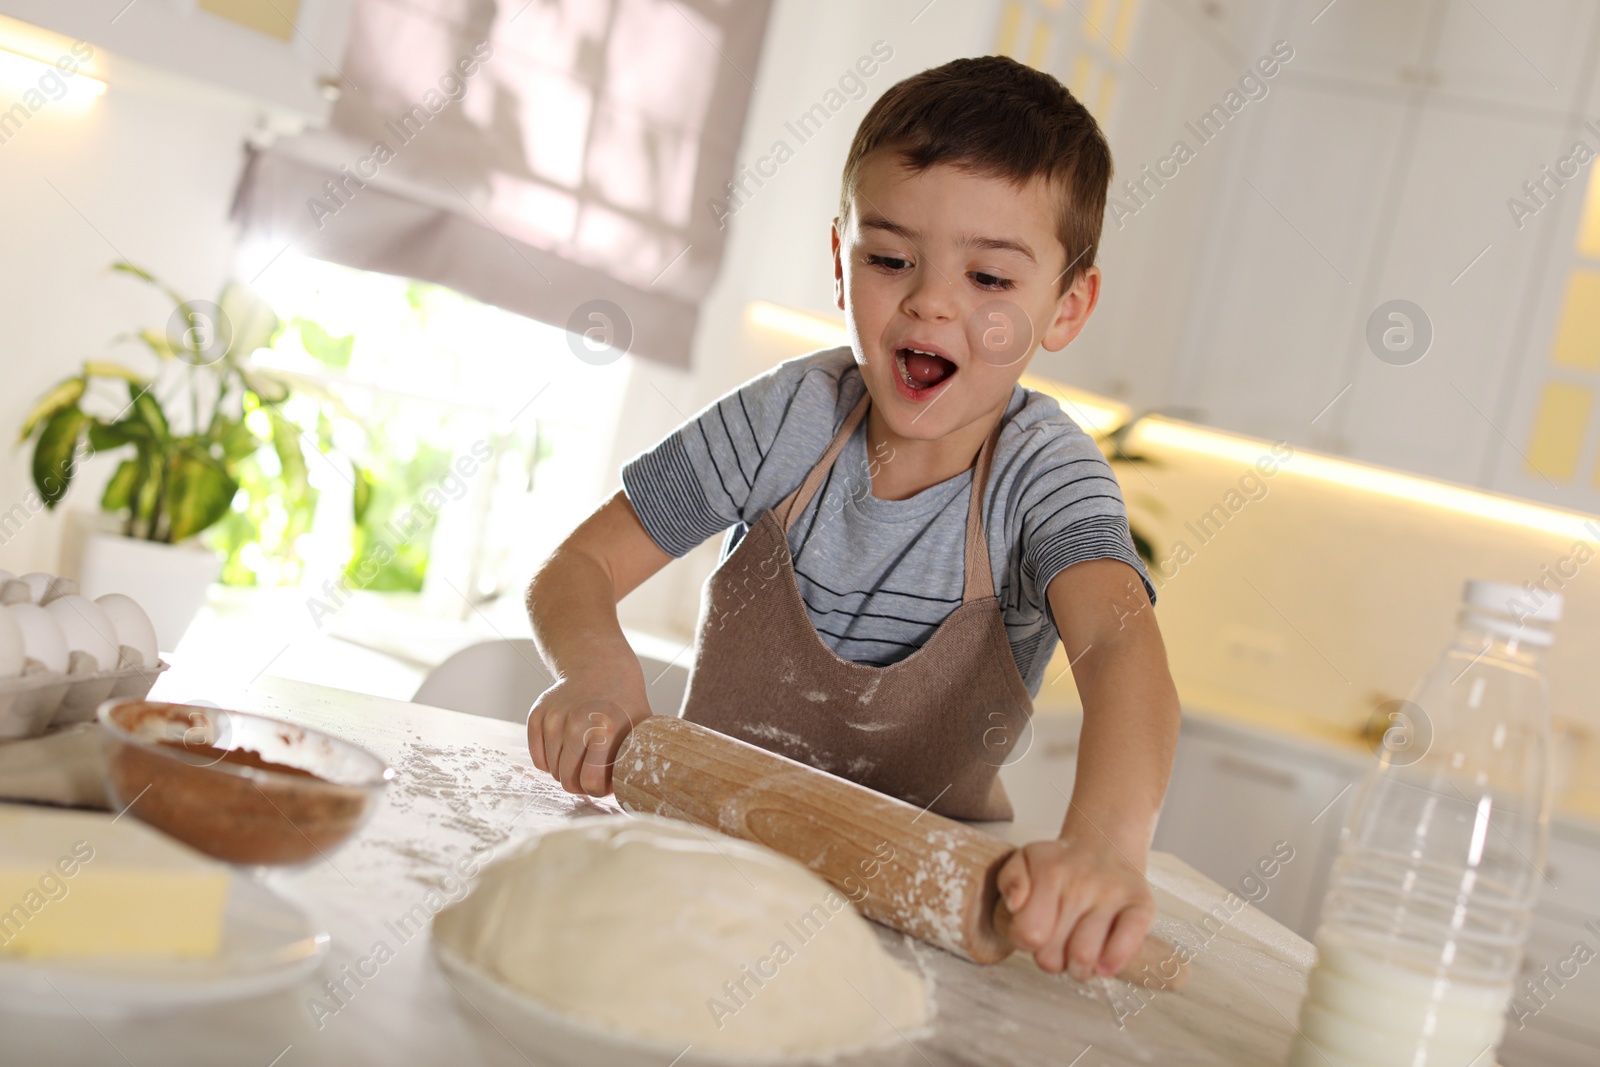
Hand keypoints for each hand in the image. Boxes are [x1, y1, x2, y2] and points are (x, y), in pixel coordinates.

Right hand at [527, 671, 649, 796]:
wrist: (600, 667)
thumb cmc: (624, 707)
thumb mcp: (640, 731)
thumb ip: (638, 763)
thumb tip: (641, 796)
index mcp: (606, 730)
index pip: (590, 783)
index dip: (597, 790)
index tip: (604, 783)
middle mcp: (576, 723)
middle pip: (567, 781)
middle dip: (580, 785)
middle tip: (592, 774)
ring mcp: (554, 717)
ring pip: (552, 771)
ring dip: (566, 771)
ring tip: (582, 757)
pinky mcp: (538, 714)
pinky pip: (538, 759)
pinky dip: (550, 761)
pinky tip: (566, 748)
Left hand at [996, 834, 1154, 980]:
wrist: (1106, 847)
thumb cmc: (1060, 865)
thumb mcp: (1025, 861)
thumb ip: (1010, 882)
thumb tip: (1016, 904)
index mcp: (1050, 872)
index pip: (1027, 933)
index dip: (1023, 940)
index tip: (1032, 931)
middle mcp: (1084, 882)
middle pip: (1052, 955)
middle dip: (1049, 957)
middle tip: (1056, 942)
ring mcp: (1114, 895)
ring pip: (1084, 957)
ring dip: (1077, 967)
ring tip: (1077, 952)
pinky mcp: (1142, 906)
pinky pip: (1127, 944)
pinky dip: (1112, 961)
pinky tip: (1103, 964)